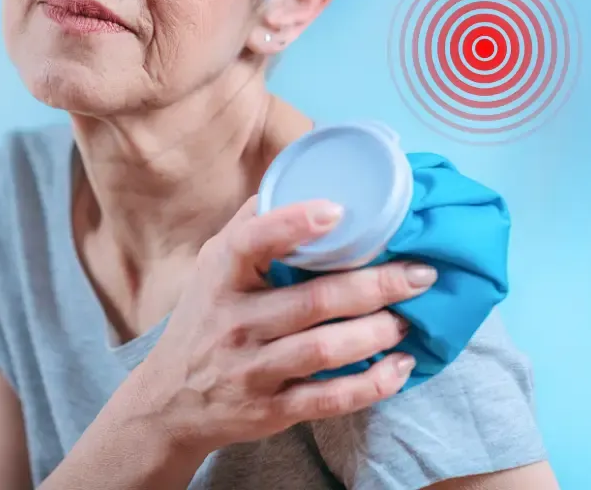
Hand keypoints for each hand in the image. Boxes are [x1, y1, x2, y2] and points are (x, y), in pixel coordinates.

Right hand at [132, 196, 436, 456]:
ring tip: (409, 317)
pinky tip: (400, 368)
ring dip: (376, 332)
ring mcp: (252, 369)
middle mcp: (235, 321)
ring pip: (324, 350)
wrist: (171, 399)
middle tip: (420, 273)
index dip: (294, 224)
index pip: (252, 242)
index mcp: (222, 275)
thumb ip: (251, 225)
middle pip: (312, 301)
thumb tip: (298, 179)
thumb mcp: (212, 264)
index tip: (340, 211)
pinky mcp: (271, 410)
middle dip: (373, 285)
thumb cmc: (204, 316)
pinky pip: (327, 399)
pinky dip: (371, 385)